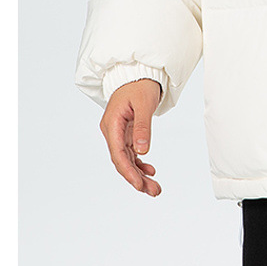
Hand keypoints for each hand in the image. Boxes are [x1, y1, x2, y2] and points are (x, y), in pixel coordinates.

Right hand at [99, 78, 162, 195]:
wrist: (139, 73)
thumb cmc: (141, 86)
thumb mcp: (144, 104)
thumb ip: (143, 127)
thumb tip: (142, 151)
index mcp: (112, 124)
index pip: (118, 154)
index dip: (128, 172)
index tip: (139, 186)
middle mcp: (112, 131)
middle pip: (122, 161)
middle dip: (136, 178)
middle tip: (154, 191)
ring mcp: (118, 133)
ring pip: (126, 159)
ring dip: (139, 174)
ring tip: (155, 188)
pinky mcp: (125, 133)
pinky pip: (130, 153)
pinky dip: (139, 163)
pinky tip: (150, 171)